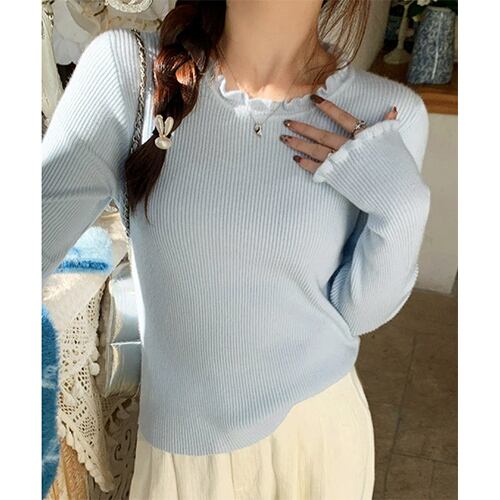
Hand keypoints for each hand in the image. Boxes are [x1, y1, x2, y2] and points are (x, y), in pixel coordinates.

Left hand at [279, 96, 397, 174]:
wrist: (396, 194)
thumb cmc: (398, 168)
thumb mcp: (394, 143)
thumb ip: (387, 126)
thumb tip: (391, 109)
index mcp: (365, 136)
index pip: (342, 117)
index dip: (327, 108)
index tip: (313, 99)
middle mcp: (350, 148)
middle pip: (322, 135)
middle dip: (303, 127)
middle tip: (287, 121)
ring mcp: (341, 163)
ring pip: (315, 150)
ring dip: (298, 144)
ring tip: (284, 138)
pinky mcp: (337, 178)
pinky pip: (317, 169)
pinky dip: (306, 164)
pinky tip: (295, 159)